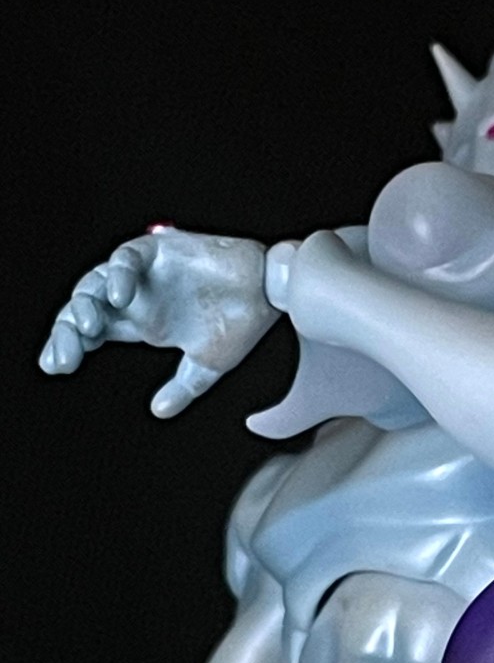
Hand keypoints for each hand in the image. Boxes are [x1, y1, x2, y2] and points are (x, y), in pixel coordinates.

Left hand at [39, 230, 277, 415]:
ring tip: (87, 327)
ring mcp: (144, 274)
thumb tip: (159, 411)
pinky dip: (119, 275)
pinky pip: (126, 258)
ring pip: (96, 282)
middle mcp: (136, 297)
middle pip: (84, 308)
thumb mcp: (206, 365)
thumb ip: (182, 387)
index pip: (91, 331)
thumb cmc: (241, 323)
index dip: (68, 345)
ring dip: (86, 304)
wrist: (270, 294)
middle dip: (67, 333)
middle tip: (64, 359)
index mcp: (141, 322)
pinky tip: (119, 298)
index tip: (55, 367)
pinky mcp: (158, 251)